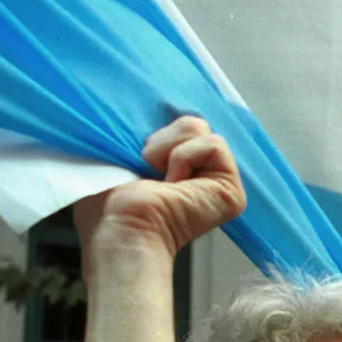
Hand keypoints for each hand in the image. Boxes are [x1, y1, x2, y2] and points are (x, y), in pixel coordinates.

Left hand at [75, 115, 245, 262]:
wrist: (122, 229)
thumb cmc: (110, 205)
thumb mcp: (117, 155)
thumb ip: (137, 134)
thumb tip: (141, 112)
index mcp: (177, 172)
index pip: (174, 128)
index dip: (156, 132)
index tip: (138, 155)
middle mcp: (201, 178)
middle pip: (187, 123)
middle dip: (160, 140)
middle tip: (147, 171)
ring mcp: (219, 185)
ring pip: (199, 128)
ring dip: (168, 150)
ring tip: (160, 180)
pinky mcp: (231, 191)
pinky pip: (213, 144)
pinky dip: (184, 157)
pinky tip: (174, 185)